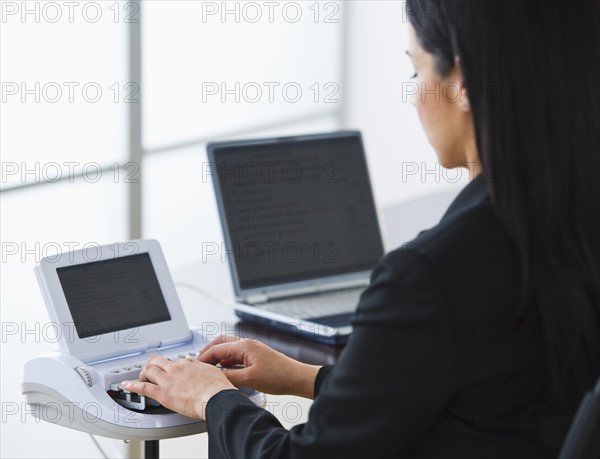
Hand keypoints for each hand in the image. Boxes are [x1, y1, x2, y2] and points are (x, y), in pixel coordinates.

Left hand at [121, 355, 235, 418]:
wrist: (216, 397)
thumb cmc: (218, 388)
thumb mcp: (214, 372)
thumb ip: (204, 371)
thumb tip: (204, 374)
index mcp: (189, 363)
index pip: (174, 361)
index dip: (169, 366)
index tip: (168, 371)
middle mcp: (176, 368)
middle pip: (157, 361)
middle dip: (152, 365)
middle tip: (150, 371)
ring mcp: (168, 379)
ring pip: (149, 370)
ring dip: (143, 374)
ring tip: (141, 379)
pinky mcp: (163, 393)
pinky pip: (143, 387)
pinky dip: (132, 385)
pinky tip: (126, 385)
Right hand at [199, 336, 321, 398]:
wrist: (296, 378)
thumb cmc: (278, 376)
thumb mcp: (249, 379)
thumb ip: (229, 377)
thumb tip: (214, 377)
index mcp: (244, 345)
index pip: (217, 348)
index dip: (204, 357)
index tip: (196, 366)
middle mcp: (247, 343)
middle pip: (221, 342)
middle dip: (208, 351)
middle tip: (199, 362)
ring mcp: (252, 349)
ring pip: (229, 348)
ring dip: (218, 355)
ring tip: (209, 367)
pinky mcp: (256, 356)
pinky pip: (236, 355)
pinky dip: (227, 360)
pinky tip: (224, 371)